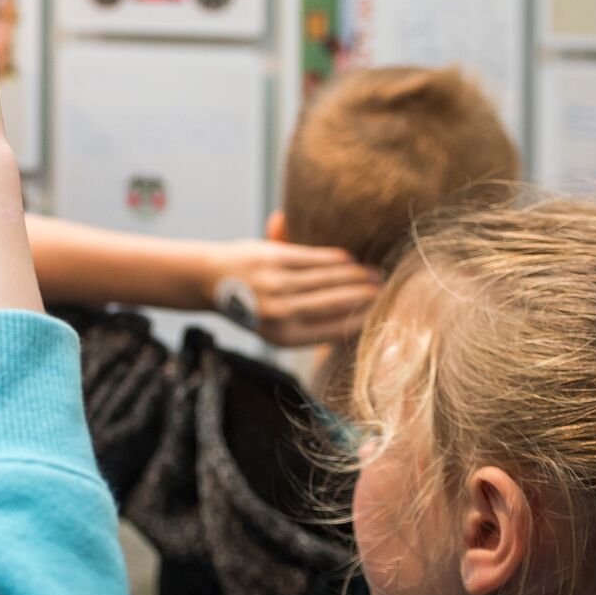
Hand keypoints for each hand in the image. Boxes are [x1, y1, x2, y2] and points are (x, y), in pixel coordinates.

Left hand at [208, 241, 379, 347]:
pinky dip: (336, 259)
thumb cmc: (252, 307)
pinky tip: (350, 260)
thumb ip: (314, 327)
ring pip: (329, 278)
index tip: (383, 315)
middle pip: (337, 302)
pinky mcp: (273, 258)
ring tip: (375, 274)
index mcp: (285, 336)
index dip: (363, 321)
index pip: (336, 329)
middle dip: (366, 296)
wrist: (208, 280)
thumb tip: (357, 330)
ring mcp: (276, 283)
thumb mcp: (279, 328)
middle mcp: (281, 312)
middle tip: (386, 292)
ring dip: (357, 275)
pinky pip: (314, 258)